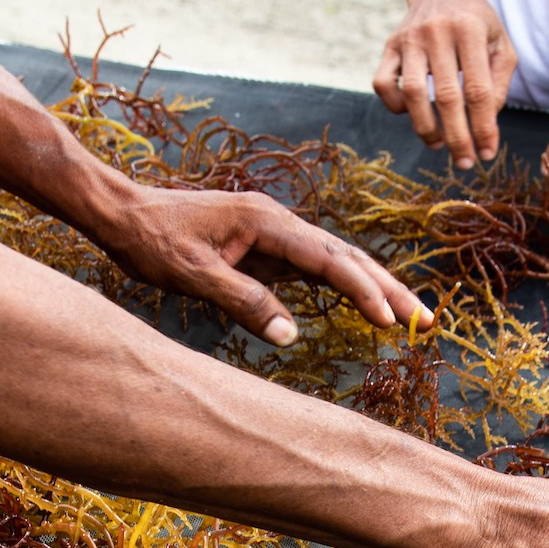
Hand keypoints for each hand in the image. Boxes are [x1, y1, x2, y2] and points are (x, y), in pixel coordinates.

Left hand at [96, 185, 430, 345]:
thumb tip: (290, 334)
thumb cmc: (152, 241)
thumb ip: (244, 301)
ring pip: (335, 263)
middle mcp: (278, 223)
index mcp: (266, 222)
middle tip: (426, 321)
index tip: (390, 319)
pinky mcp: (264, 250)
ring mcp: (273, 236)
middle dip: (388, 289)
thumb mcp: (193, 275)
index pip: (328, 259)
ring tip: (409, 319)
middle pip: (345, 257)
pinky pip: (312, 272)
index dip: (363, 290)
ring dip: (373, 290)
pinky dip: (342, 290)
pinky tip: (364, 309)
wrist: (122, 213)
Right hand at [372, 0, 517, 169]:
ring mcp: (410, 39)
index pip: (478, 90)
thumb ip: (498, 84)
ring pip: (413, 94)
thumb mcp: (500, 45)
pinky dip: (395, 106)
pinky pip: (383, 84)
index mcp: (470, 30)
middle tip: (464, 162)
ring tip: (438, 145)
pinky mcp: (390, 46)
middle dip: (457, 137)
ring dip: (426, 128)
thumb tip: (486, 125)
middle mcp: (437, 32)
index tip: (487, 153)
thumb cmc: (476, 24)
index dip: (483, 127)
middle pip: (446, 97)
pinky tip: (411, 113)